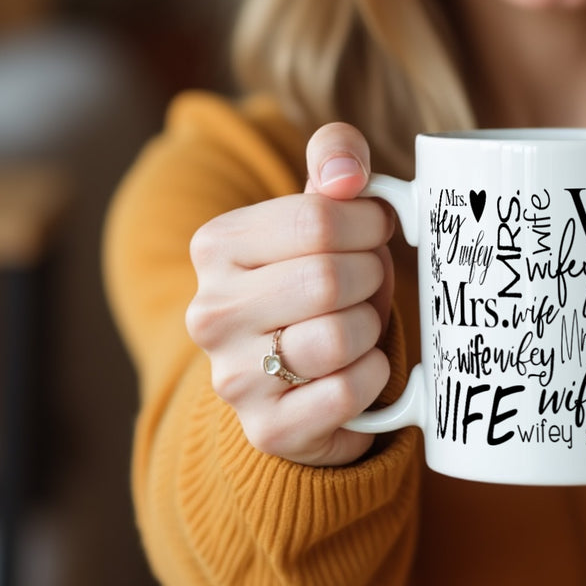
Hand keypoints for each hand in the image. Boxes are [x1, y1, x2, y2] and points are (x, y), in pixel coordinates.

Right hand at [185, 123, 396, 465]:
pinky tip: (361, 366)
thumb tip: (347, 175)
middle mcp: (210, 311)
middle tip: (369, 282)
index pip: (318, 218)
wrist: (299, 368)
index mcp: (217, 244)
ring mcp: (232, 376)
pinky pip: (346, 394)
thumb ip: (336, 156)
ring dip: (371, 326)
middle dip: (372, 276)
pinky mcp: (267, 429)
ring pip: (338, 338)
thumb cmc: (322, 269)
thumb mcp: (325, 202)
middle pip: (330, 279)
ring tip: (361, 322)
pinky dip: (373, 376)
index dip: (368, 223)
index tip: (375, 230)